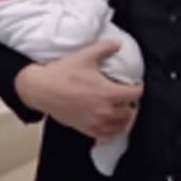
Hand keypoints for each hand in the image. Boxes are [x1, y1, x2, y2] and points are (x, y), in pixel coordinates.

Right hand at [15, 41, 141, 142]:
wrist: (42, 89)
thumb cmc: (63, 73)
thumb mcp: (85, 56)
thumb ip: (104, 48)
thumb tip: (118, 43)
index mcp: (108, 93)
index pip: (135, 94)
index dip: (138, 87)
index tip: (135, 84)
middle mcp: (105, 111)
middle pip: (130, 112)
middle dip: (131, 104)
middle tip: (128, 98)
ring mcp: (96, 122)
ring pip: (121, 126)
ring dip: (125, 119)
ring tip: (123, 111)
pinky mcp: (86, 129)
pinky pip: (107, 136)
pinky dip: (113, 132)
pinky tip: (112, 126)